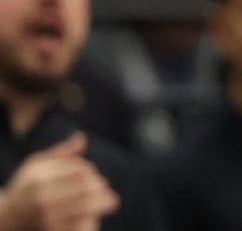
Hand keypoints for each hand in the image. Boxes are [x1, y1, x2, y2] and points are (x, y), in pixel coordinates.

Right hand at [0, 133, 120, 230]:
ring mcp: (47, 218)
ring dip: (103, 204)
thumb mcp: (33, 169)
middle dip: (101, 189)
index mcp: (39, 177)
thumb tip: (82, 137)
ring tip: (111, 204)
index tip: (95, 176)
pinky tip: (93, 220)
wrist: (4, 225)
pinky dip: (90, 223)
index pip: (79, 170)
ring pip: (86, 207)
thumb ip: (59, 153)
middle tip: (110, 195)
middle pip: (86, 188)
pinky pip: (80, 226)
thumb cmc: (23, 193)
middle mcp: (42, 197)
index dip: (91, 172)